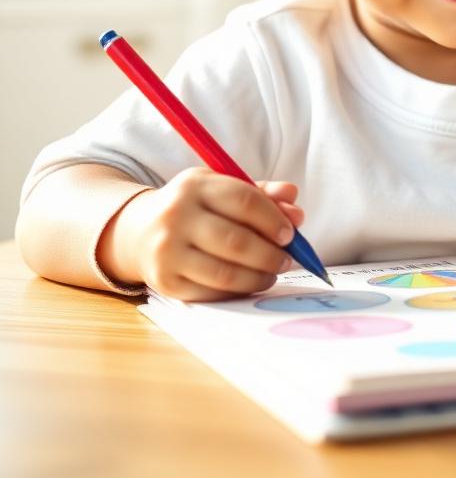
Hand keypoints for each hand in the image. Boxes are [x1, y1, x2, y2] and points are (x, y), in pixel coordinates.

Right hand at [100, 167, 304, 300]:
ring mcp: (166, 251)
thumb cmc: (195, 208)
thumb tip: (293, 197)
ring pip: (225, 272)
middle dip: (270, 254)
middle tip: (286, 259)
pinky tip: (249, 284)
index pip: (244, 201)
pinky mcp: (164, 282)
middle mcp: (176, 216)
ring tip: (272, 274)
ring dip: (258, 277)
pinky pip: (210, 292)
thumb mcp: (222, 188)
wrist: (139, 231)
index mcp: (195, 186)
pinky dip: (237, 291)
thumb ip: (261, 193)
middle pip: (236, 241)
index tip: (291, 233)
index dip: (274, 220)